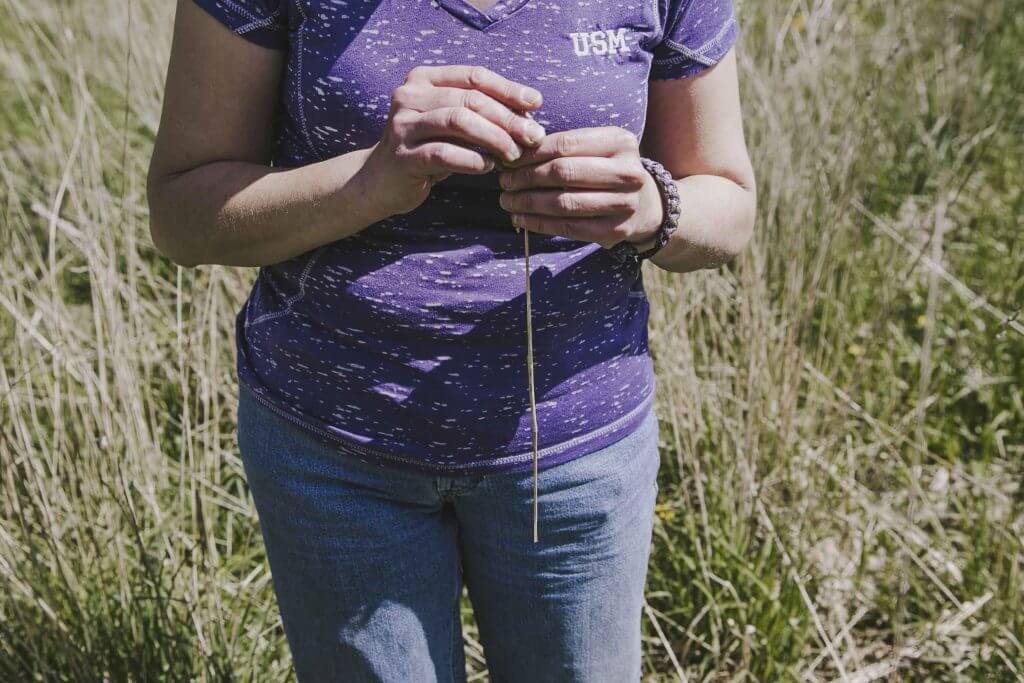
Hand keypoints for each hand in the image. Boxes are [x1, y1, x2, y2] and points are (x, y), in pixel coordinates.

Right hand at [360, 65, 545, 216]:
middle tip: (533, 136)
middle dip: (507, 118)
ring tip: (514, 154)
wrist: (380, 181)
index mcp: (423, 79)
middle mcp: (409, 96)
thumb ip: (480, 114)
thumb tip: (529, 116)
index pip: (473, 76)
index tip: (536, 103)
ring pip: (458, 122)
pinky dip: (472, 160)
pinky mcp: (403, 156)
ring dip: (493, 138)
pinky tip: (488, 168)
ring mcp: (403, 125)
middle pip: (469, 99)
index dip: (508, 89)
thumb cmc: (425, 149)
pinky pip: (445, 154)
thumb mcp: (450, 125)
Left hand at [496, 127, 663, 248]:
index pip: (566, 144)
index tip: (508, 159)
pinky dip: (538, 224)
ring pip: (563, 203)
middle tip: (504, 181)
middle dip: (526, 178)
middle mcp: (627, 172)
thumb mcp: (596, 149)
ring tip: (507, 201)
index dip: (531, 153)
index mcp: (620, 141)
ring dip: (528, 203)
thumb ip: (563, 147)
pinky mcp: (615, 230)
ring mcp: (624, 204)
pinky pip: (568, 228)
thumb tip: (513, 150)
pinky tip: (520, 219)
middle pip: (564, 173)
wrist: (646, 205)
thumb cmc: (607, 171)